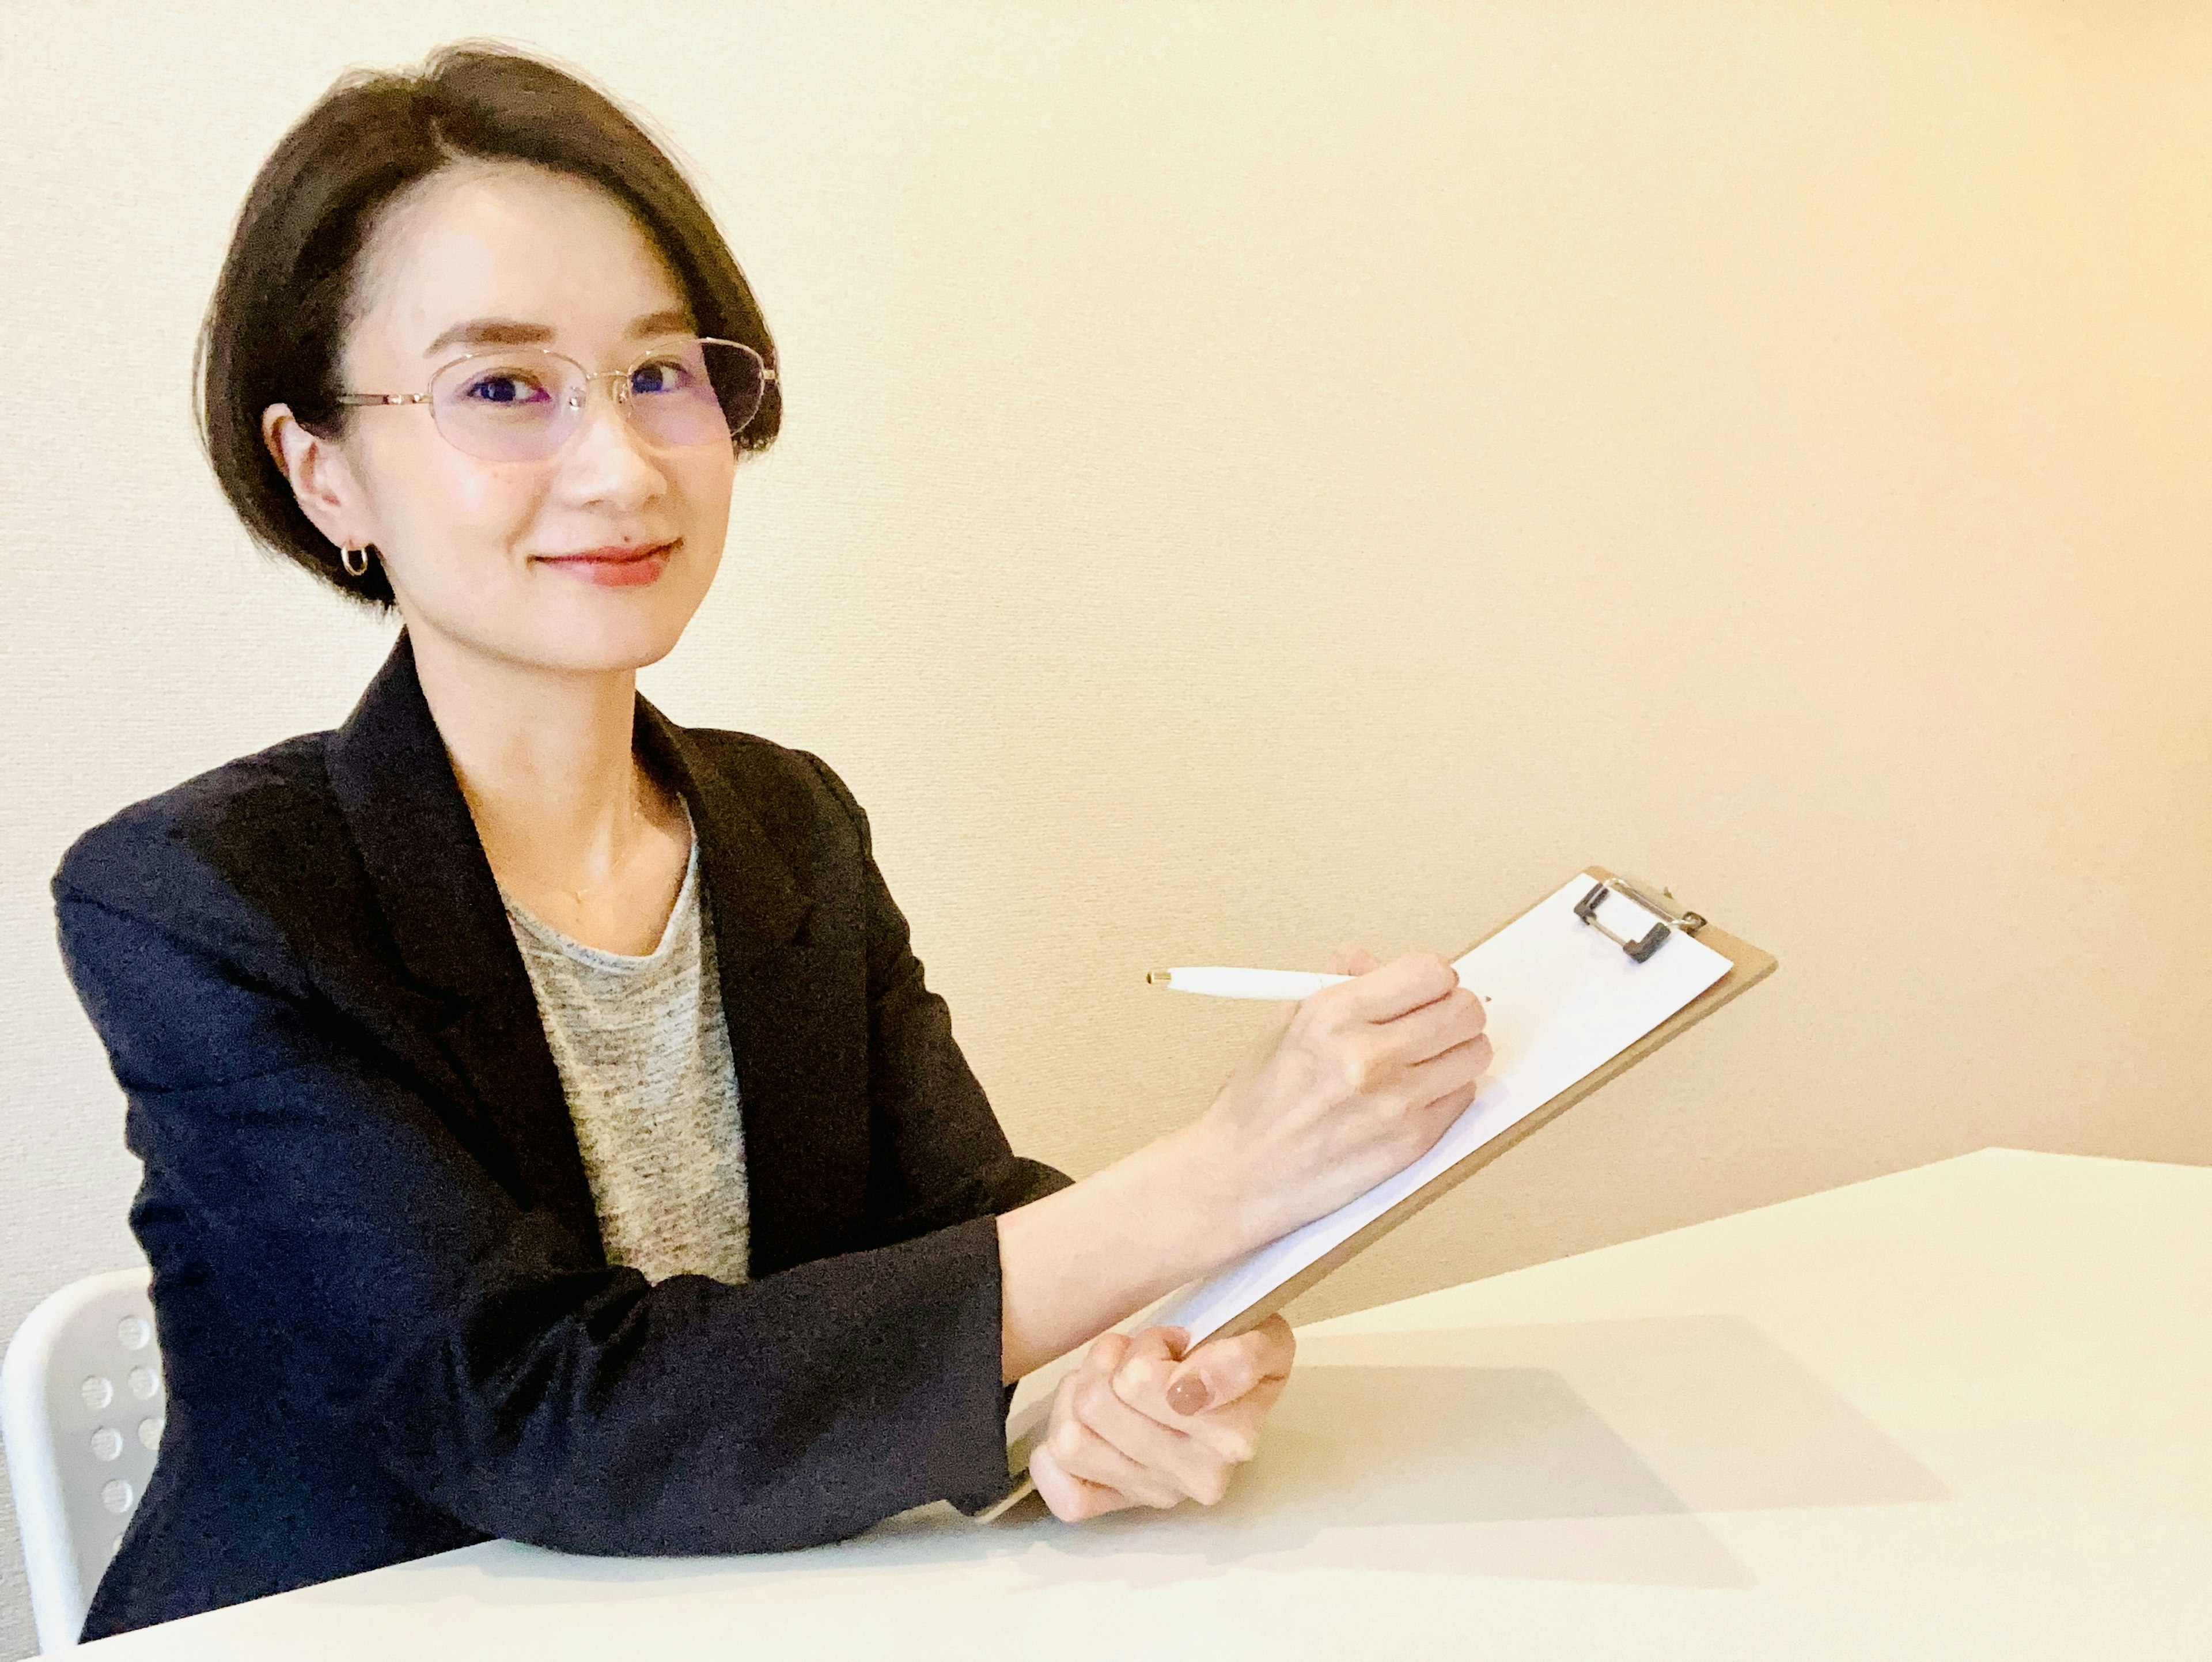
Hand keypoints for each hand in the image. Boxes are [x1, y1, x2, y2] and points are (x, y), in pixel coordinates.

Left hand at [1029, 1318, 1294, 1521]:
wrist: (1227, 1392)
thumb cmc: (1234, 1357)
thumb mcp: (1265, 1340)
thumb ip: (1242, 1358)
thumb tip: (1191, 1389)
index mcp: (1232, 1438)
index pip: (1146, 1386)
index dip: (1151, 1346)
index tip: (1177, 1343)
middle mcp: (1198, 1478)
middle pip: (1100, 1402)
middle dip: (1114, 1361)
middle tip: (1141, 1357)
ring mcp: (1153, 1495)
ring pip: (1072, 1438)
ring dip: (1084, 1393)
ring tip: (1115, 1380)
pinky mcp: (1114, 1507)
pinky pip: (1060, 1487)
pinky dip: (1061, 1441)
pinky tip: (1088, 1419)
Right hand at [1177, 943, 1491, 1248]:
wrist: (1243, 1177)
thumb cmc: (1259, 1106)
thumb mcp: (1286, 1023)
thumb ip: (1339, 984)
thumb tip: (1376, 963)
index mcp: (1332, 1015)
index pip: (1429, 971)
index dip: (1433, 977)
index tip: (1425, 987)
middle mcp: (1367, 1056)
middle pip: (1465, 1010)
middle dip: (1453, 1009)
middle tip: (1435, 1018)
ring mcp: (1395, 1102)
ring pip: (1476, 1053)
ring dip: (1457, 1050)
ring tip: (1426, 1057)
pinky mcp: (1413, 1142)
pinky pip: (1463, 1096)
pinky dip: (1447, 1090)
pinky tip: (1414, 1092)